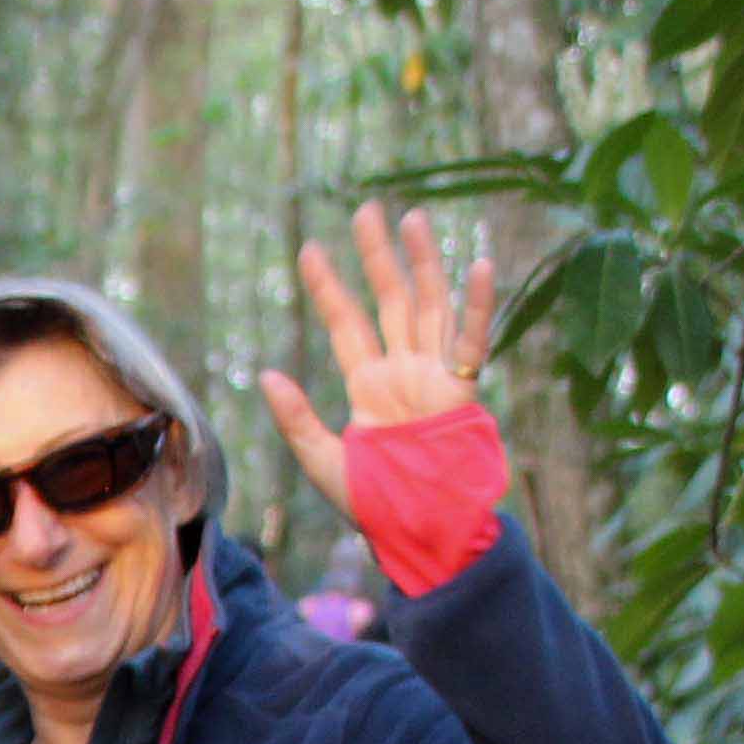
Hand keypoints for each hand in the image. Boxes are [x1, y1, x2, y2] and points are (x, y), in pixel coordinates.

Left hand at [257, 199, 497, 505]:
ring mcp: (436, 376)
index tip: (310, 250)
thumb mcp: (323, 462)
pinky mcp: (464, 391)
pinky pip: (474, 340)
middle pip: (389, 300)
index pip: (346, 323)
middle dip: (377, 256)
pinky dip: (477, 306)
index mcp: (369, 385)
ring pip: (429, 306)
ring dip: (421, 263)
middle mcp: (403, 371)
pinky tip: (476, 265)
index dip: (330, 287)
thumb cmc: (376, 506)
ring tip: (411, 219)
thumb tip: (265, 374)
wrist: (423, 533)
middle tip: (365, 209)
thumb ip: (297, 419)